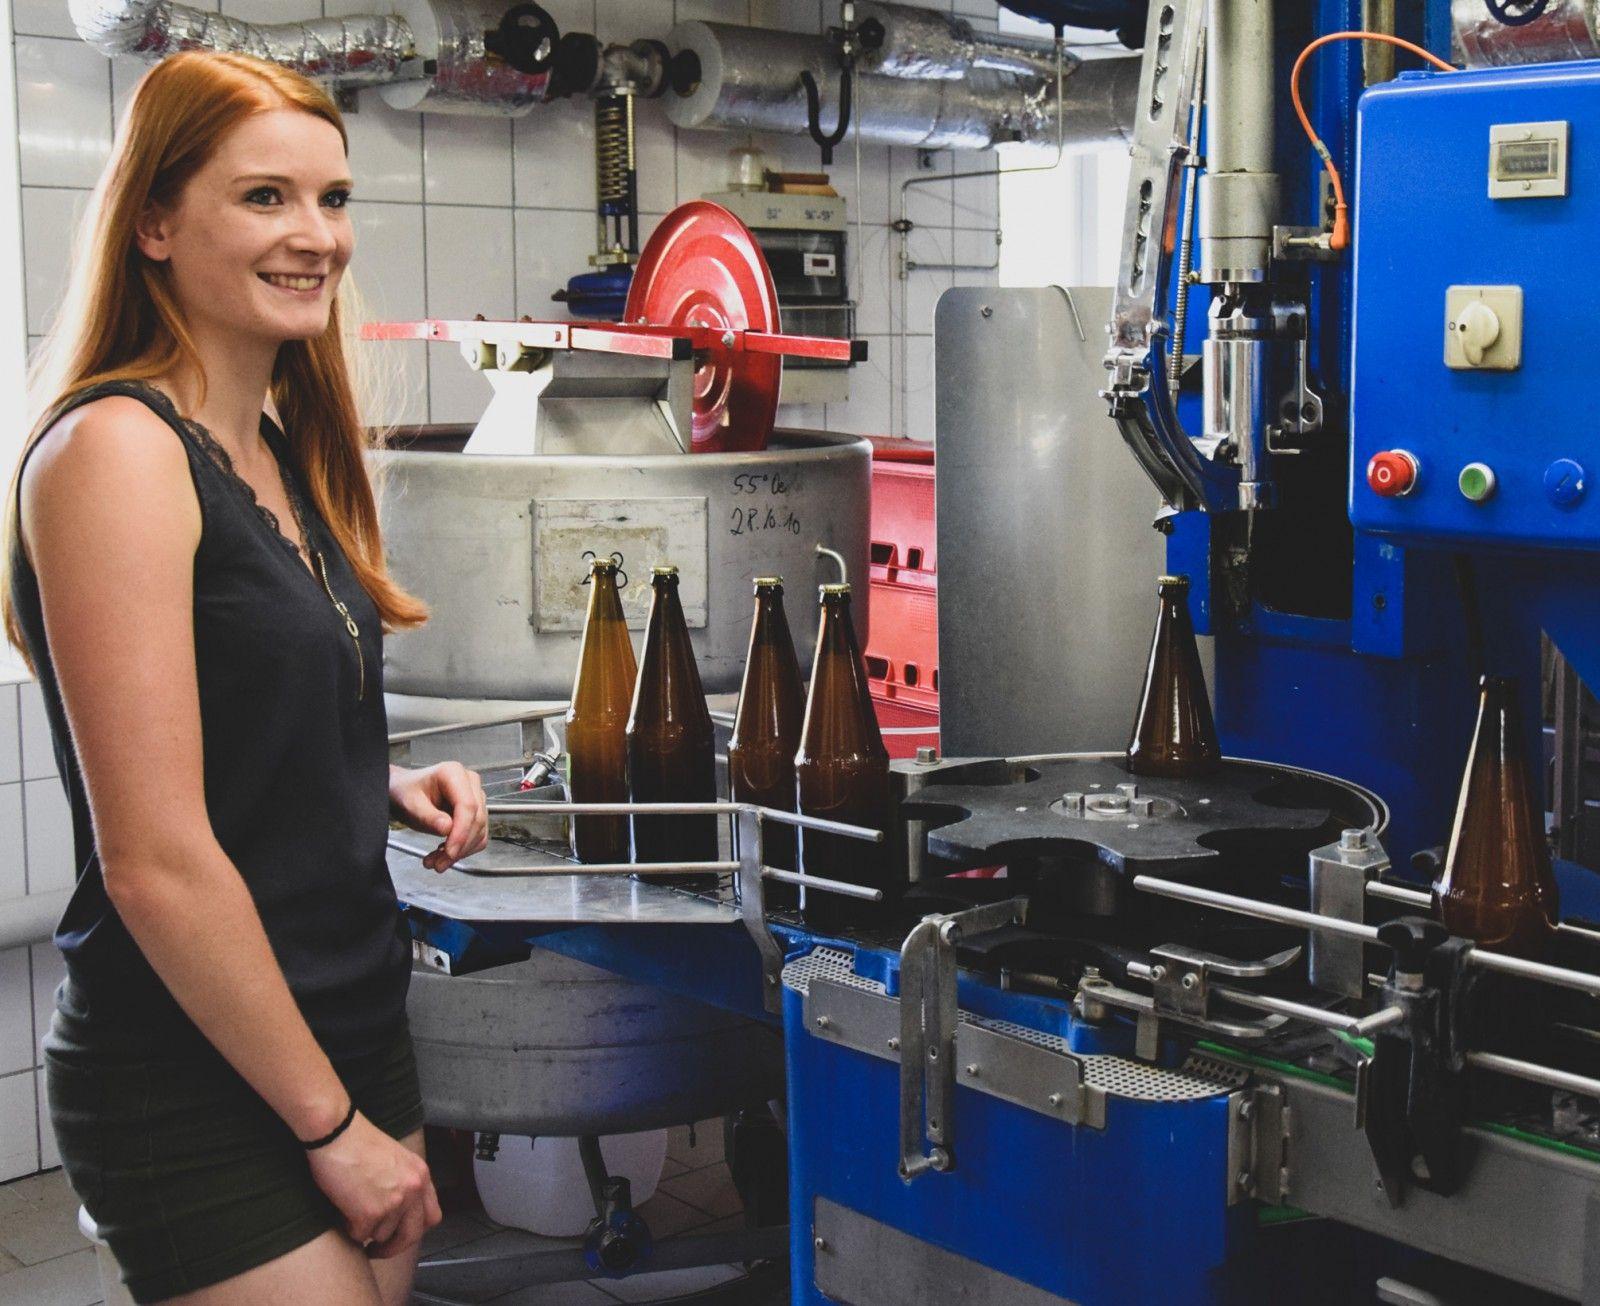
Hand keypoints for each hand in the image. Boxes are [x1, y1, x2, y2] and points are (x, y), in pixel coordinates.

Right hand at [305, 1112, 441, 1257]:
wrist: (336, 1131)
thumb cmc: (359, 1142)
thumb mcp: (396, 1160)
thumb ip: (405, 1183)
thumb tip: (401, 1213)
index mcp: (421, 1175)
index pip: (432, 1216)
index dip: (416, 1230)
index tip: (400, 1235)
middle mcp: (413, 1189)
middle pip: (412, 1235)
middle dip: (393, 1247)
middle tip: (377, 1250)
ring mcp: (394, 1202)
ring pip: (382, 1236)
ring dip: (366, 1229)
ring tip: (352, 1209)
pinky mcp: (370, 1212)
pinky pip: (360, 1235)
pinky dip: (349, 1227)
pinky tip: (343, 1209)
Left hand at [389, 762, 487, 871]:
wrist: (404, 792)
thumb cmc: (406, 792)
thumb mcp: (410, 803)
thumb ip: (427, 816)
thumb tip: (447, 828)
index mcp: (453, 773)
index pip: (468, 806)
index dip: (461, 832)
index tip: (450, 852)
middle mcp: (469, 783)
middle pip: (476, 819)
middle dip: (460, 846)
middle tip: (440, 863)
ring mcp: (475, 796)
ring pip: (479, 830)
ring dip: (461, 851)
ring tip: (437, 861)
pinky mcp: (476, 812)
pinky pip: (478, 835)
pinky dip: (464, 849)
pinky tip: (445, 854)